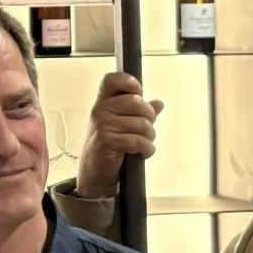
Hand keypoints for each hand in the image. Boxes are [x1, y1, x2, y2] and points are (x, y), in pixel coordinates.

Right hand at [76, 71, 164, 199]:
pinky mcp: (108, 141)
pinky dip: (146, 149)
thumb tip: (158, 103)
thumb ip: (139, 112)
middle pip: (137, 102)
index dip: (128, 81)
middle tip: (146, 128)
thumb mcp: (121, 124)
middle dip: (149, 117)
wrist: (95, 172)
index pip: (112, 80)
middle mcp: (101, 110)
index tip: (138, 91)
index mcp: (103, 102)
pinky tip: (143, 152)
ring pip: (142, 123)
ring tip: (143, 143)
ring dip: (149, 137)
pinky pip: (139, 140)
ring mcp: (103, 125)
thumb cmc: (107, 146)